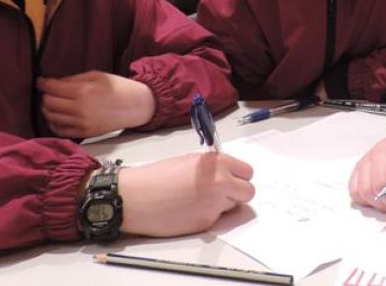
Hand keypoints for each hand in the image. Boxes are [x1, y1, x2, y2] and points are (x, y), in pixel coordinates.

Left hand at [38, 71, 154, 137]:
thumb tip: (56, 83)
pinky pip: (60, 130)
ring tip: (52, 103)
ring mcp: (81, 123)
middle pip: (49, 103)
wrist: (136, 106)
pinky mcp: (85, 133)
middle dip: (46, 95)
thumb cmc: (118, 88)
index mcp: (83, 91)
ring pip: (51, 117)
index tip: (41, 81)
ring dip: (48, 109)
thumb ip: (75, 79)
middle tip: (49, 91)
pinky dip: (54, 123)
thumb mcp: (97, 76)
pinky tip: (57, 116)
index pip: (52, 88)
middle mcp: (79, 109)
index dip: (43, 83)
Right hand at [118, 152, 254, 236]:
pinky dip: (208, 216)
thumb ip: (215, 167)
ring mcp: (215, 205)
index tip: (232, 178)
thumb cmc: (158, 176)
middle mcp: (221, 183)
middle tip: (223, 192)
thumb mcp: (192, 161)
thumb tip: (230, 175)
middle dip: (238, 193)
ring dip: (223, 204)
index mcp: (218, 164)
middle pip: (248, 192)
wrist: (137, 196)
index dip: (239, 176)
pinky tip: (190, 210)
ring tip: (199, 200)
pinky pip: (217, 219)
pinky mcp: (206, 223)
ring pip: (233, 206)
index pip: (248, 172)